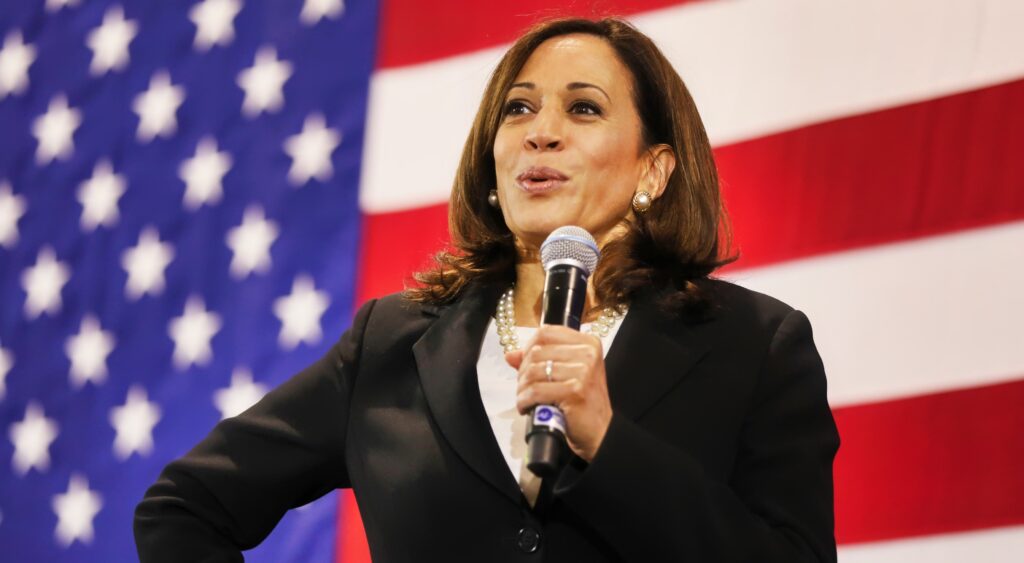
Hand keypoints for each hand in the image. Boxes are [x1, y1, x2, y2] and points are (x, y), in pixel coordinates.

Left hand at [505, 325, 612, 461]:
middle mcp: (588, 353)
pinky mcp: (574, 391)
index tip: (527, 364)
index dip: (529, 348)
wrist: (600, 431)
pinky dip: (524, 401)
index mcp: (588, 343)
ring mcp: (582, 372)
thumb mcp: (566, 374)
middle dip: (523, 372)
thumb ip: (539, 360)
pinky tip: (526, 408)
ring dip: (522, 388)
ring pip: (533, 371)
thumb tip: (510, 355)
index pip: (546, 333)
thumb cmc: (583, 401)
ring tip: (525, 398)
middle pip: (536, 352)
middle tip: (525, 387)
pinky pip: (535, 391)